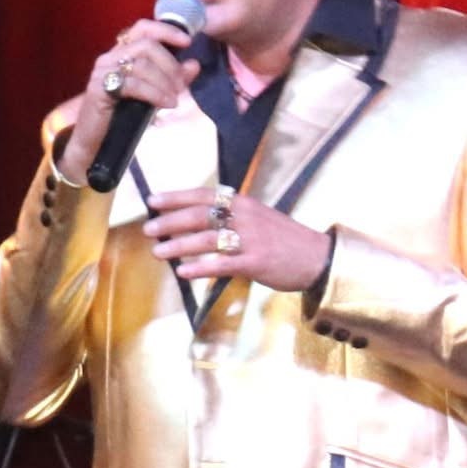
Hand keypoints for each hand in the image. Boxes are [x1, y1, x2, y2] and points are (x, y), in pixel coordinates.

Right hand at [60, 18, 201, 182]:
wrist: (95, 145)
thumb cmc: (122, 119)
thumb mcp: (153, 95)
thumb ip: (173, 79)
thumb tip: (194, 64)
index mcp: (120, 53)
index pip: (143, 28)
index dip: (166, 31)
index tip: (188, 43)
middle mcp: (109, 57)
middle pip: (147, 45)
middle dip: (170, 64)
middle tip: (181, 85)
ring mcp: (102, 72)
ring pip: (142, 64)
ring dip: (164, 81)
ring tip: (174, 99)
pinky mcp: (98, 89)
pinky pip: (133, 85)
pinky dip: (154, 94)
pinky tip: (166, 104)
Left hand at [143, 186, 333, 293]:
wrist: (318, 257)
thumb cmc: (283, 239)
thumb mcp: (258, 218)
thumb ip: (230, 217)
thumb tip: (195, 221)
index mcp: (243, 203)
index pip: (204, 195)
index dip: (176, 197)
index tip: (152, 201)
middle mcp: (246, 217)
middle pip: (201, 216)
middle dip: (171, 222)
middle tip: (148, 229)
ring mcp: (251, 239)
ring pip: (208, 240)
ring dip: (180, 245)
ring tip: (158, 252)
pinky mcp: (257, 262)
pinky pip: (223, 264)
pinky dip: (201, 268)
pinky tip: (183, 272)